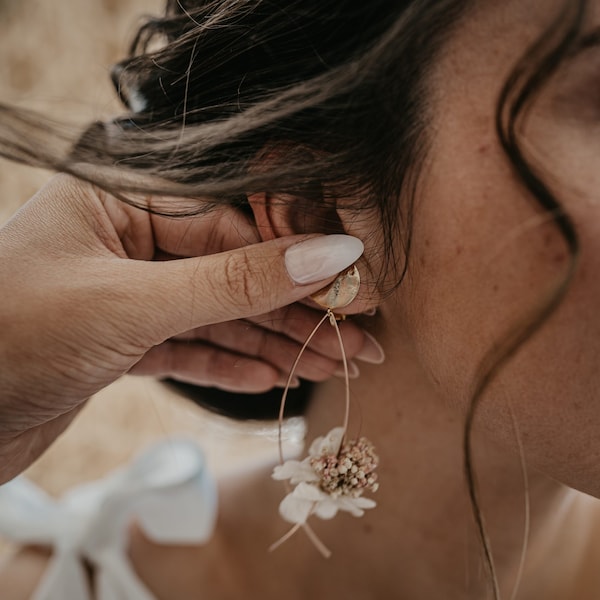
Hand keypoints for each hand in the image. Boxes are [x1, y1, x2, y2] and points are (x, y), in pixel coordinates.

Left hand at [0, 175, 375, 481]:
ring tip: (329, 367)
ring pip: (219, 314)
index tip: (352, 293)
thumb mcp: (134, 303)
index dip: (298, 264)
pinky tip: (271, 377)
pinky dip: (230, 362)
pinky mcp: (123, 338)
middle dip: (295, 313)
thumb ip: (236, 281)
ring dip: (274, 344)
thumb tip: (327, 256)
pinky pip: (192, 344)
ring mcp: (128, 290)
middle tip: (357, 342)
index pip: (235, 227)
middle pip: (235, 273)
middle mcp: (128, 239)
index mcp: (122, 200)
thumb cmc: (8, 338)